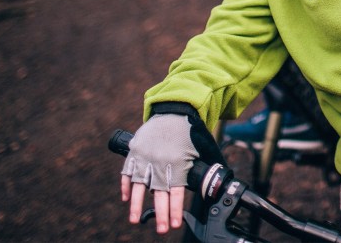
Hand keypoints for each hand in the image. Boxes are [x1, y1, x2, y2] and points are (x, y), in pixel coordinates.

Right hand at [119, 113, 198, 233]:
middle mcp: (160, 161)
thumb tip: (215, 182)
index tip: (175, 223)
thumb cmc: (189, 131)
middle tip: (162, 229)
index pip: (177, 190)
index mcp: (178, 162)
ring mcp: (145, 157)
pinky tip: (126, 200)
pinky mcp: (134, 151)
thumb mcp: (201, 148)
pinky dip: (125, 186)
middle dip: (161, 213)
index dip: (176, 208)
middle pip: (159, 192)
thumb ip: (203, 166)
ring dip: (136, 205)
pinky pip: (127, 172)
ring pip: (138, 185)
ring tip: (135, 220)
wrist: (173, 109)